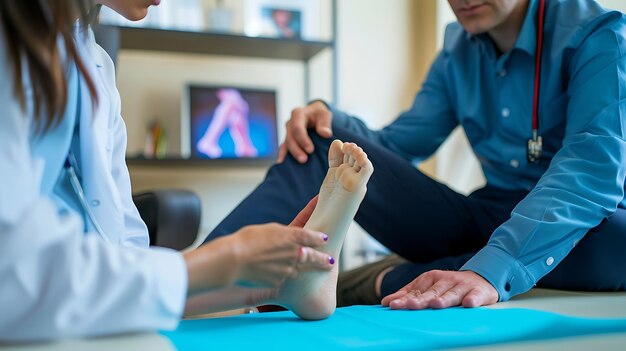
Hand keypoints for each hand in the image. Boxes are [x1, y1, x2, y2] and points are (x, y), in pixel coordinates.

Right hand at [229, 223, 332, 287]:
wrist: (233, 260)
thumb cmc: (247, 240)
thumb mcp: (268, 230)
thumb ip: (283, 234)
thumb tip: (289, 238)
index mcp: (294, 236)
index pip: (314, 237)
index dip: (320, 238)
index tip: (325, 239)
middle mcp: (296, 253)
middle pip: (316, 257)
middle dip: (324, 260)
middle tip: (331, 262)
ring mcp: (289, 270)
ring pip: (296, 270)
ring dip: (295, 268)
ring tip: (282, 265)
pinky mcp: (279, 282)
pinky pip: (282, 279)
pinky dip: (278, 276)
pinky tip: (266, 271)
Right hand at [277, 101, 332, 163]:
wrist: (315, 114)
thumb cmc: (320, 114)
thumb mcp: (325, 114)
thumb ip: (325, 123)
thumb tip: (326, 134)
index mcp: (298, 114)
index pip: (297, 128)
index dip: (302, 139)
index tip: (311, 150)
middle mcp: (290, 123)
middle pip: (290, 137)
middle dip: (296, 149)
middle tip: (304, 160)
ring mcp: (288, 132)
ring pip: (286, 144)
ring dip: (291, 154)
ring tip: (297, 164)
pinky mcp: (288, 140)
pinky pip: (283, 148)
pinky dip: (283, 156)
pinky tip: (281, 164)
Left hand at [381, 270, 498, 309]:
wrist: (481, 279)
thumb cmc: (449, 287)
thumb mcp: (429, 288)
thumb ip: (409, 294)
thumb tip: (386, 302)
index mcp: (432, 278)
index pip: (416, 289)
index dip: (404, 298)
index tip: (392, 305)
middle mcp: (446, 280)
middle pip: (432, 292)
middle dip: (420, 299)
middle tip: (410, 305)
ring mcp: (462, 285)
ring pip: (452, 294)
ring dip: (444, 299)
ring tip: (435, 304)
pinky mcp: (479, 291)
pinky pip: (475, 296)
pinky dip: (472, 299)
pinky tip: (468, 304)